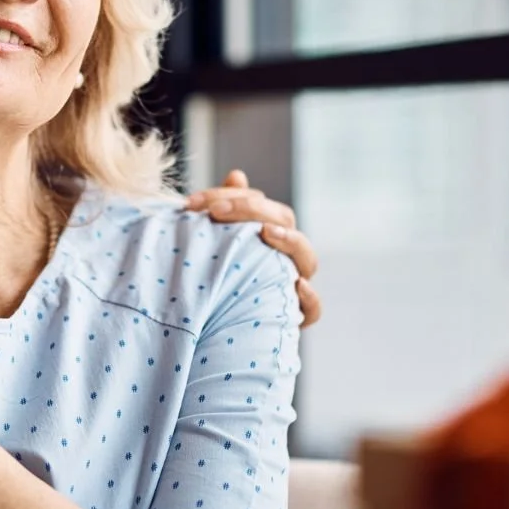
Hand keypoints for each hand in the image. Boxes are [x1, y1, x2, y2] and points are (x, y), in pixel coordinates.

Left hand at [186, 169, 321, 327]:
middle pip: (285, 221)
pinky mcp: (293, 317)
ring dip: (289, 241)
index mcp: (268, 235)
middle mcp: (284, 257)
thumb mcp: (214, 245)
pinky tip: (296, 285)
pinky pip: (313, 309)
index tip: (195, 202)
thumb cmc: (213, 282)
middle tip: (216, 212)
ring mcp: (292, 284)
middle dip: (250, 209)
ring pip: (307, 259)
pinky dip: (309, 298)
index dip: (232, 197)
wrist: (210, 333)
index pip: (261, 205)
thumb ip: (225, 210)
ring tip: (266, 232)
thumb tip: (237, 175)